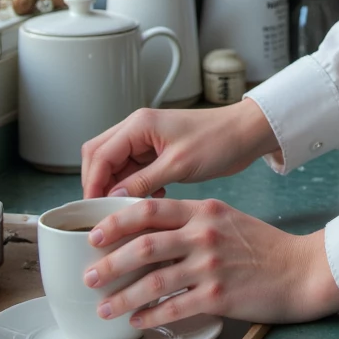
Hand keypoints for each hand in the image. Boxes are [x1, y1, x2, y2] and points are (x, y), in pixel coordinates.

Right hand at [82, 100, 279, 199]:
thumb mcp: (178, 165)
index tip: (93, 211)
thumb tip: (112, 199)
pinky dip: (134, 187)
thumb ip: (142, 182)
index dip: (92, 184)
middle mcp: (138, 129)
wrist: (246, 135)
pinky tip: (149, 200)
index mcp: (139, 125)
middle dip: (99, 185)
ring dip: (118, 188)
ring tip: (128, 211)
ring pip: (116, 166)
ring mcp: (147, 141)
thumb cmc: (218, 141)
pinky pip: (134, 172)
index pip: (100, 155)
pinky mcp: (158, 153)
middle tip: (104, 213)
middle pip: (100, 158)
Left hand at [83, 197, 338, 326]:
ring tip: (104, 307)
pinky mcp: (218, 296)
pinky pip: (173, 307)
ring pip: (152, 281)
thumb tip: (151, 233)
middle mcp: (205, 234)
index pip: (151, 209)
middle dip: (110, 263)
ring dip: (122, 297)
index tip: (95, 234)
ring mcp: (211, 266)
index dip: (117, 221)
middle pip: (144, 245)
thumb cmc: (264, 247)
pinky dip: (150, 315)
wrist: (301, 270)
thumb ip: (194, 222)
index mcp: (205, 211)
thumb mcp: (228, 220)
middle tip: (90, 275)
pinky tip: (137, 321)